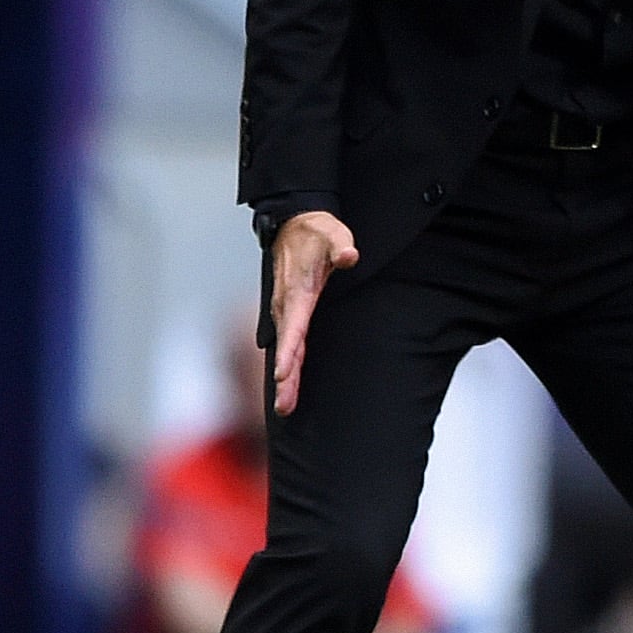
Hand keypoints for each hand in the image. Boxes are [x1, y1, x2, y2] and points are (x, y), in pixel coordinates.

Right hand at [267, 211, 358, 416]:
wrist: (295, 225)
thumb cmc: (316, 232)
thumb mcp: (333, 234)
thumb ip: (341, 246)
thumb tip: (349, 256)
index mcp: (298, 292)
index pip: (293, 326)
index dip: (289, 351)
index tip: (283, 374)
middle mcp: (287, 306)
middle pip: (286, 347)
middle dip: (284, 378)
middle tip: (283, 406)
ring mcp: (286, 311)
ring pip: (286, 349)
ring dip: (285, 378)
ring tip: (284, 407)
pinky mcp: (291, 313)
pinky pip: (290, 343)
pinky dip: (289, 365)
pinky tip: (289, 384)